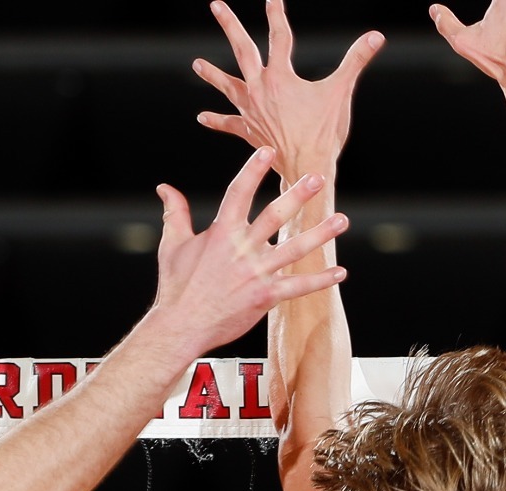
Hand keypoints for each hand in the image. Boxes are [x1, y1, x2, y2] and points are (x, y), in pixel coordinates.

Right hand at [146, 148, 348, 355]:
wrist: (181, 324)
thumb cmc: (176, 284)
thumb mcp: (172, 244)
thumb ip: (175, 213)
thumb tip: (164, 187)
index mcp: (220, 232)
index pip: (238, 192)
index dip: (253, 170)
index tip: (269, 150)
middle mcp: (242, 249)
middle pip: (274, 215)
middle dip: (297, 195)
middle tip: (318, 178)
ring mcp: (256, 273)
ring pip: (295, 249)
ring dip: (320, 234)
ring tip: (341, 219)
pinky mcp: (266, 296)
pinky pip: (299, 286)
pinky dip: (320, 280)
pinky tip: (340, 273)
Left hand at [194, 0, 383, 177]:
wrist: (307, 168)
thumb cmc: (324, 132)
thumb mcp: (341, 92)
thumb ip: (357, 61)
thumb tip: (376, 36)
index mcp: (281, 76)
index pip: (280, 37)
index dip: (277, 14)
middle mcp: (260, 88)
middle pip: (242, 50)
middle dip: (230, 25)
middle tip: (217, 5)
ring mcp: (251, 109)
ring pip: (228, 86)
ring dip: (212, 74)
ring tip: (196, 64)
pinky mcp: (249, 130)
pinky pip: (230, 123)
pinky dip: (217, 120)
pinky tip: (202, 116)